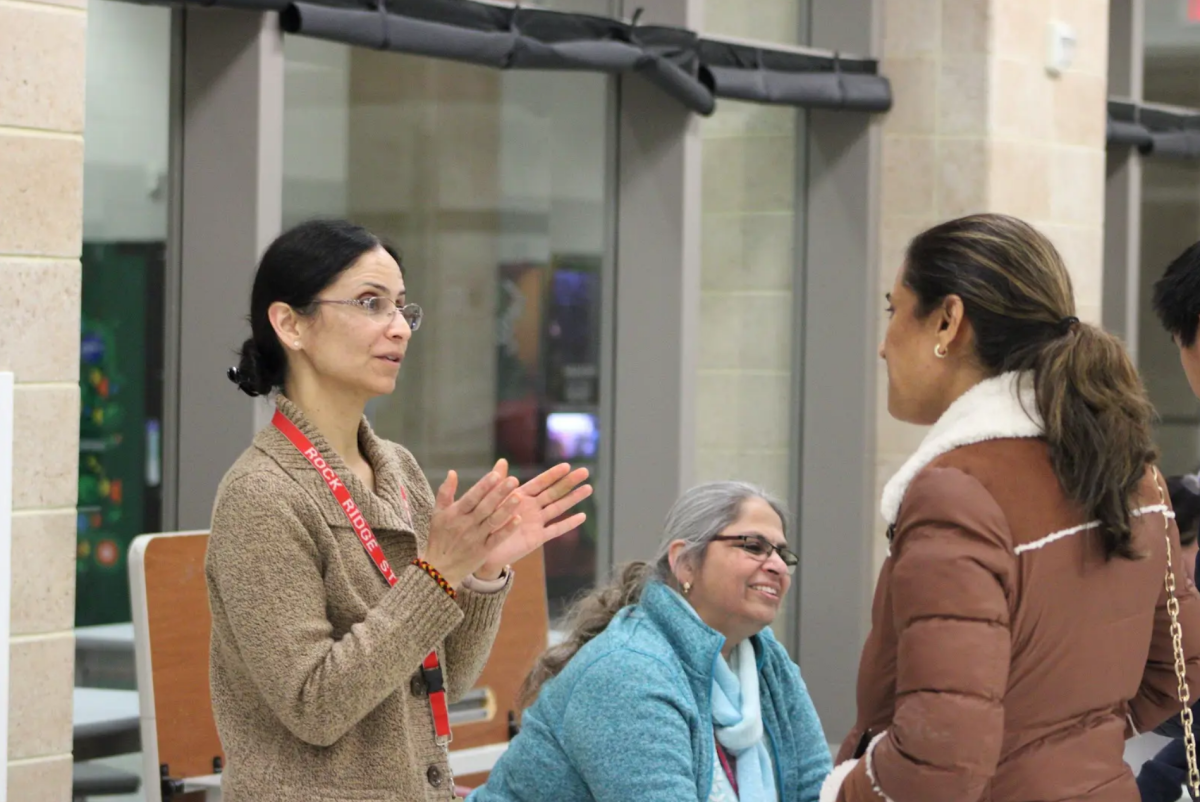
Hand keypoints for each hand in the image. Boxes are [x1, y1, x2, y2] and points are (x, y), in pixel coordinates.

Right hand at [422, 460, 523, 587]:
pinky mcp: (483, 551)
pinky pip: (497, 539)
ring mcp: (475, 538)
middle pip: (485, 506)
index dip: (484, 486)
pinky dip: (507, 529)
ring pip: (493, 521)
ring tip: (519, 496)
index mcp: (455, 513)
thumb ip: (445, 492)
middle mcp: (466, 524)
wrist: (439, 569)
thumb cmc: (439, 538)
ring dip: (506, 509)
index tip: (496, 474)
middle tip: (513, 479)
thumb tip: (452, 472)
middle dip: (499, 493)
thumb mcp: (437, 514)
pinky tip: (517, 519)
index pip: (471, 497)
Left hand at [476, 463, 592, 578]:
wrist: (482, 549)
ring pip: (559, 508)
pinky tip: (581, 516)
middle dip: (569, 482)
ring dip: (573, 498)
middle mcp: (532, 507)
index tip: (567, 465)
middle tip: (585, 471)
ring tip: (588, 488)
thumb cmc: (485, 523)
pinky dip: (568, 524)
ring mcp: (536, 522)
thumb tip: (502, 460)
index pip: (540, 482)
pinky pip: (555, 530)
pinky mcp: (537, 538)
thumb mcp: (490, 500)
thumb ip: (499, 482)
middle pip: (554, 492)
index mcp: (521, 496)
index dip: (553, 474)